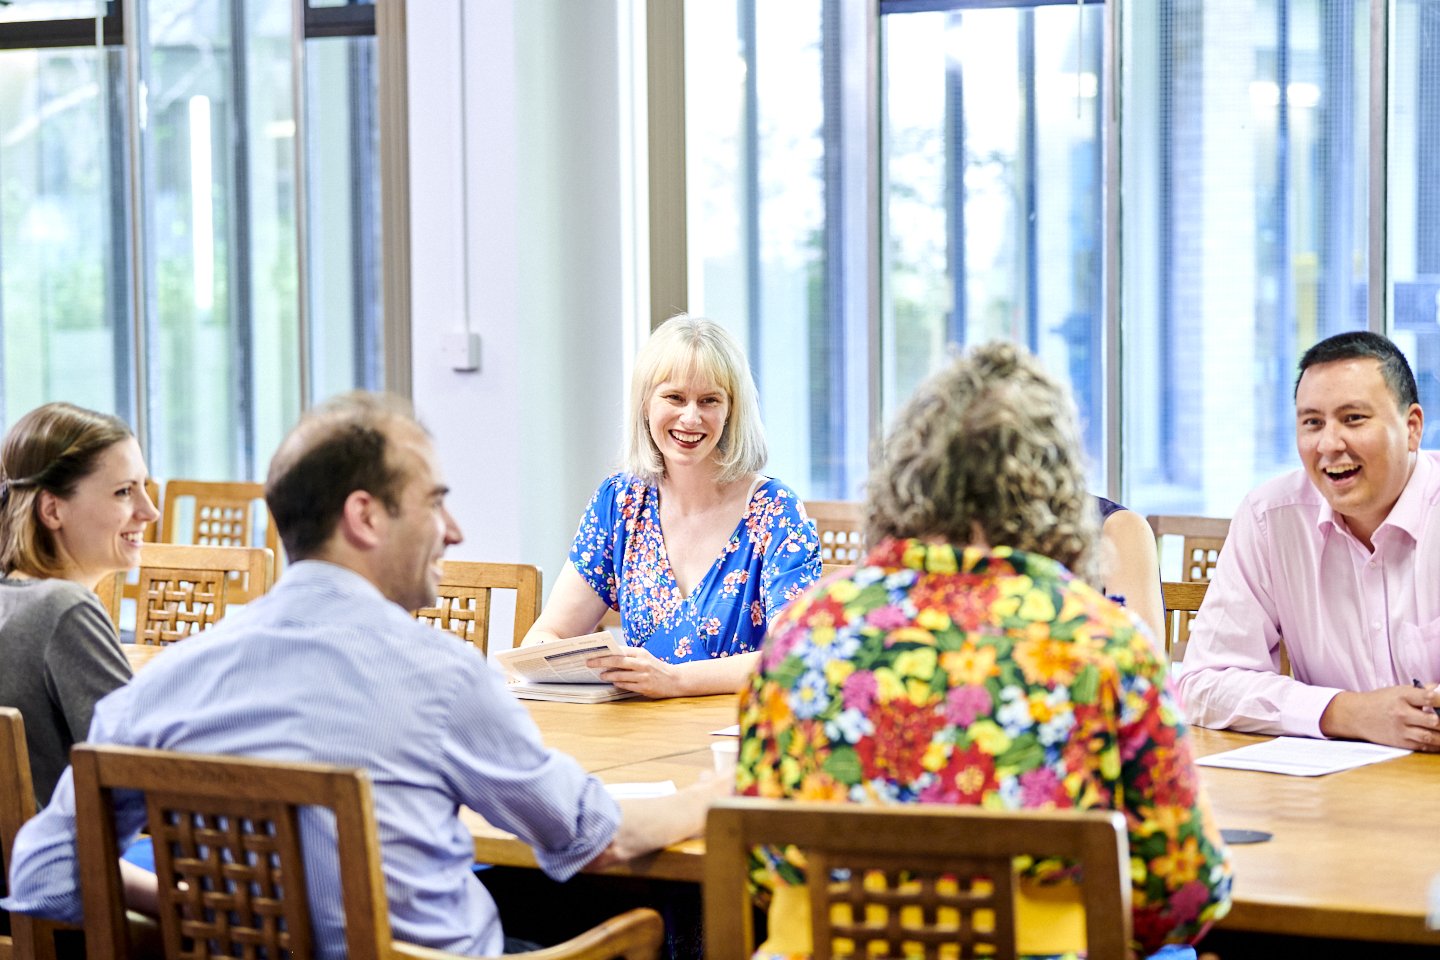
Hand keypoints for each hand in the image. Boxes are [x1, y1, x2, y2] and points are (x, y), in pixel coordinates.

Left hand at [587, 647, 688, 698]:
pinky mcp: (645, 687)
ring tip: (601, 675)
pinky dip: (618, 683)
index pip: (620, 651)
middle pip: (617, 661)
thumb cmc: (656, 667)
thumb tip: (610, 656)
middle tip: (589, 663)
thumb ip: (630, 656)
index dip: (605, 652)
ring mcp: (643, 676)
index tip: (593, 653)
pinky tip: (613, 682)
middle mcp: (642, 663)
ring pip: (620, 675)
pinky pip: (627, 685)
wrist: (675, 680)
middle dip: (601, 662)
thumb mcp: (645, 657)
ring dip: (608, 675)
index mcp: (641, 653)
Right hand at [1318, 684, 1439, 750]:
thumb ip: (1420, 690)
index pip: (1429, 697)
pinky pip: (1423, 746)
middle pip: (1434, 721)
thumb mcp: (1397, 690)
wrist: (1356, 715)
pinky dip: (1436, 745)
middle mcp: (1402, 713)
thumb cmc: (1379, 701)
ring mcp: (1401, 729)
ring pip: (1430, 737)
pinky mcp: (1400, 742)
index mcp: (1402, 696)